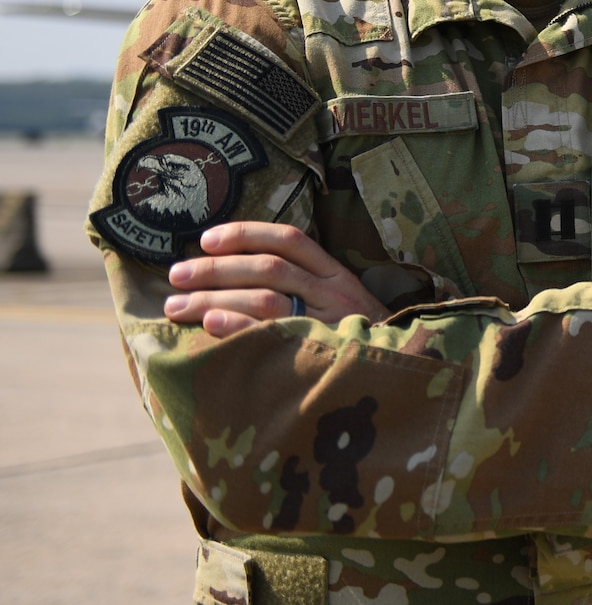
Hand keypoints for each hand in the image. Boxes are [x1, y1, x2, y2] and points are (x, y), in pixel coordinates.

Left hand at [163, 222, 387, 338]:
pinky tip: (209, 325)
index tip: (205, 240)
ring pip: (266, 299)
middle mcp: (334, 293)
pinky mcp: (317, 355)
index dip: (246, 234)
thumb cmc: (355, 340)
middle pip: (269, 269)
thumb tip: (234, 270)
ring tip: (177, 306)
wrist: (394, 379)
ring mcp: (328, 324)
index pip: (290, 239)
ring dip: (214, 299)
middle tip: (176, 275)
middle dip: (216, 269)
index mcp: (337, 274)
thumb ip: (303, 284)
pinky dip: (238, 327)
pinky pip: (271, 336)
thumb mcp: (339, 302)